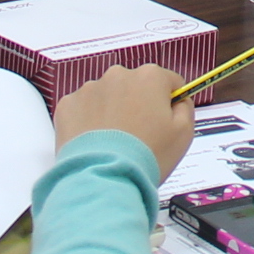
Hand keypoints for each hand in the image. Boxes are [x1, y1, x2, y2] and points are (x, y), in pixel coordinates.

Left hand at [52, 63, 195, 179]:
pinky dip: (89, 122)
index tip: (165, 119)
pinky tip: (97, 142)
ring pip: (107, 96)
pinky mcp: (68, 104)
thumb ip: (185, 108)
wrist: (104, 177)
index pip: (167, 81)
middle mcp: (118, 75)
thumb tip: (179, 100)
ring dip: (112, 112)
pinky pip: (83, 108)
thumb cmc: (145, 156)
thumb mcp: (184, 133)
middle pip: (135, 86)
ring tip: (116, 143)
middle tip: (140, 136)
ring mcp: (90, 89)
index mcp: (150, 77)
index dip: (169, 102)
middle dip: (138, 105)